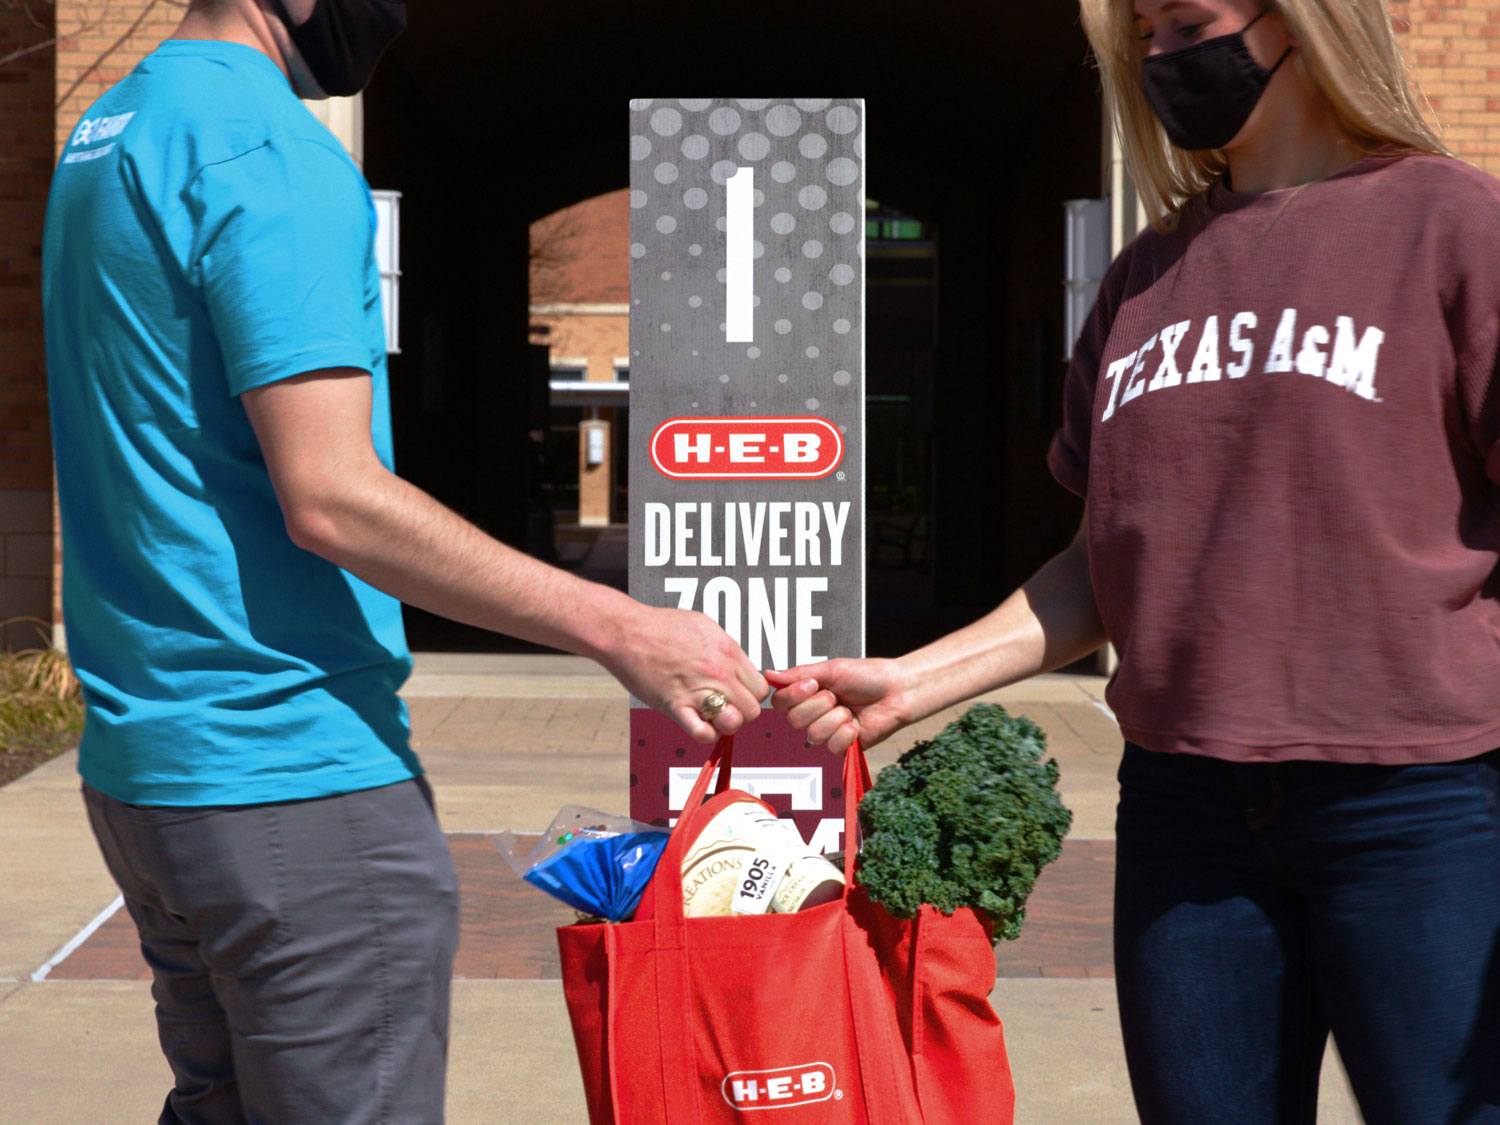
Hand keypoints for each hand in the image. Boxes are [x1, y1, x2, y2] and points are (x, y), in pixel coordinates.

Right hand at [601, 604, 769, 742]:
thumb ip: (726, 649)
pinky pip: (703, 733)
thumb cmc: (661, 626)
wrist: (628, 631)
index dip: (750, 695)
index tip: (738, 694)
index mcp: (728, 652)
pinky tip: (697, 722)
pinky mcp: (676, 705)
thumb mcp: (705, 626)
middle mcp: (718, 673)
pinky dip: (705, 734)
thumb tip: (737, 664)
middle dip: (741, 712)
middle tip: (725, 706)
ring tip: (712, 716)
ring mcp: (698, 690)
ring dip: (725, 724)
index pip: (760, 688)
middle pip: (752, 709)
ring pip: (734, 723)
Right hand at [763, 657, 913, 754]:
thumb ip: (798, 674)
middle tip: (836, 696)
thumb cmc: (867, 676)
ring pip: (813, 734)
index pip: (780, 702)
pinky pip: (832, 747)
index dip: (793, 696)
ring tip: (850, 710)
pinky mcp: (842, 748)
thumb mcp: (831, 670)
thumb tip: (768, 674)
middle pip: (794, 720)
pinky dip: (846, 733)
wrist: (897, 690)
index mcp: (806, 695)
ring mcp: (827, 733)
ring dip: (835, 718)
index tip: (812, 684)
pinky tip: (856, 724)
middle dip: (819, 705)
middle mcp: (813, 715)